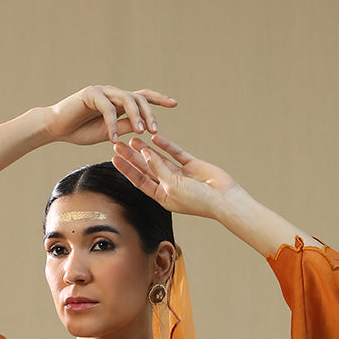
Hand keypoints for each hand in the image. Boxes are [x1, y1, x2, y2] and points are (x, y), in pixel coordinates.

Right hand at [44, 86, 176, 145]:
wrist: (56, 128)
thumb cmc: (80, 131)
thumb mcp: (109, 133)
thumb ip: (125, 127)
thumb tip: (143, 127)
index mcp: (118, 102)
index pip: (143, 96)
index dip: (158, 99)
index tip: (174, 104)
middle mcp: (112, 93)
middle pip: (138, 97)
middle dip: (150, 113)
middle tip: (155, 131)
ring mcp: (101, 91)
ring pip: (126, 98)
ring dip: (136, 115)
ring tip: (141, 132)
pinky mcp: (90, 94)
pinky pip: (107, 108)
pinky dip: (112, 123)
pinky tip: (113, 139)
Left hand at [112, 134, 238, 219]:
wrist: (223, 199)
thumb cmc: (198, 200)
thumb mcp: (173, 186)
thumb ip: (158, 168)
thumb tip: (145, 152)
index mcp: (162, 197)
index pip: (139, 181)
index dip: (127, 169)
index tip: (114, 158)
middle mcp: (169, 186)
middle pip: (146, 169)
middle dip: (131, 157)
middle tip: (117, 144)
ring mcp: (180, 175)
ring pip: (159, 160)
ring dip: (146, 150)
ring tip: (132, 138)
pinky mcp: (191, 166)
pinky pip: (176, 154)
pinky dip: (166, 146)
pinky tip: (155, 138)